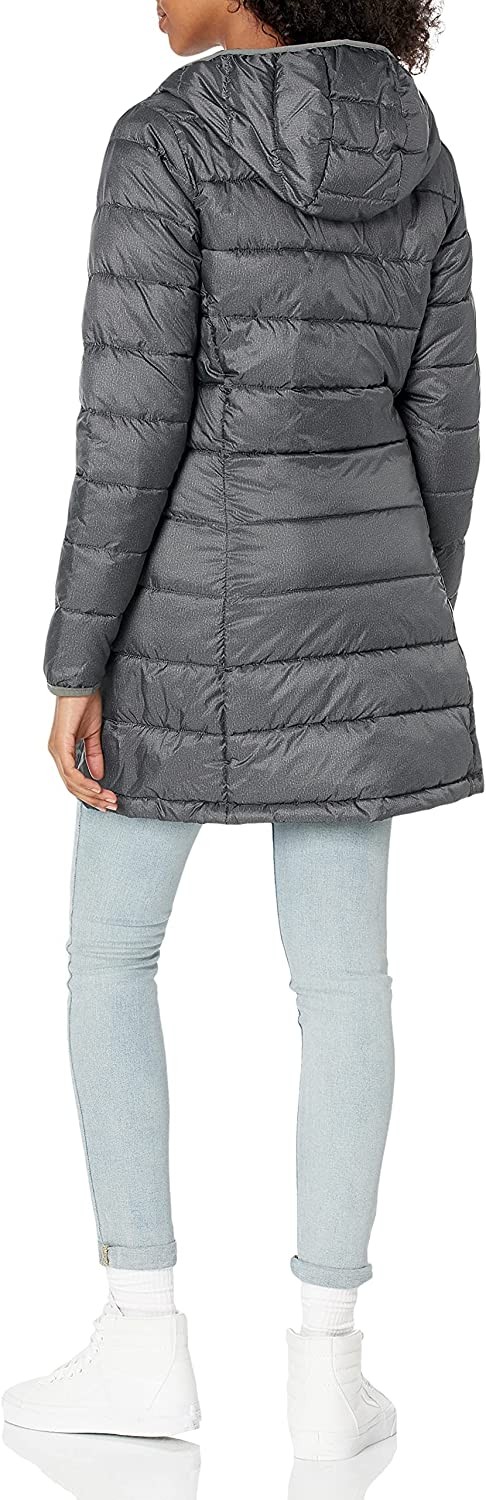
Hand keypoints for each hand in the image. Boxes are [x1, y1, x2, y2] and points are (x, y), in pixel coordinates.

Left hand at [48, 691, 117, 810]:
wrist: (81, 686)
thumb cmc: (85, 704)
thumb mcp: (93, 734)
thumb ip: (94, 755)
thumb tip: (98, 775)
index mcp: (63, 750)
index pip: (74, 780)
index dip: (90, 793)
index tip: (107, 800)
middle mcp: (56, 752)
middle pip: (72, 785)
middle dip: (92, 798)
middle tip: (110, 805)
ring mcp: (56, 749)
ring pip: (71, 782)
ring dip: (90, 793)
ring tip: (106, 799)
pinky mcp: (60, 744)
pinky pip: (70, 770)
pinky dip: (84, 781)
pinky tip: (96, 787)